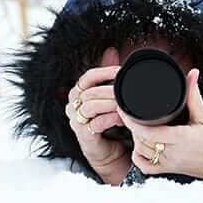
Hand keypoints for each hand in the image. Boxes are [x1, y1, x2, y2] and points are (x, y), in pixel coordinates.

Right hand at [65, 47, 130, 183]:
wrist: (107, 152)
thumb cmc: (108, 123)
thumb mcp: (109, 97)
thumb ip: (108, 77)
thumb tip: (112, 50)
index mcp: (78, 93)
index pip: (87, 77)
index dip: (104, 72)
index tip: (121, 71)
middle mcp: (73, 106)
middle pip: (91, 92)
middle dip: (111, 91)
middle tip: (128, 91)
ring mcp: (76, 121)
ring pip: (91, 106)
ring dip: (111, 104)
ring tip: (125, 104)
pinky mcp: (83, 136)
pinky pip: (96, 123)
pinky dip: (110, 119)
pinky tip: (122, 118)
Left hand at [117, 69, 202, 181]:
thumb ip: (193, 95)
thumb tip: (192, 74)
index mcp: (180, 138)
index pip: (147, 132)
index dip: (131, 121)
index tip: (123, 109)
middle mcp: (172, 153)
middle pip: (141, 141)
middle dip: (133, 127)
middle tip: (132, 114)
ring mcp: (169, 164)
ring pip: (142, 152)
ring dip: (136, 140)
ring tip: (139, 127)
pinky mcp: (170, 170)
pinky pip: (146, 167)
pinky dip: (139, 157)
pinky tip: (141, 147)